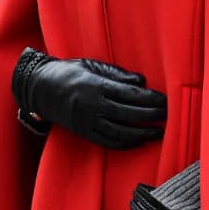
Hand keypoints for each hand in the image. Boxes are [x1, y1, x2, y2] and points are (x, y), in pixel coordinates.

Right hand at [12, 50, 166, 149]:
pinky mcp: (83, 132)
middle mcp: (93, 105)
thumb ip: (118, 74)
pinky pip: (107, 142)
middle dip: (150, 116)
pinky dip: (125, 144)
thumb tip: (141, 81)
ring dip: (141, 134)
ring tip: (157, 132)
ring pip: (120, 132)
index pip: (130, 94)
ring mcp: (87, 121)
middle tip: (167, 116)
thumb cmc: (70, 72)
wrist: (41, 88)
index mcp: (97, 85)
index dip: (150, 99)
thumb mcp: (93, 65)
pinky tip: (138, 142)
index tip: (165, 101)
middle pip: (128, 114)